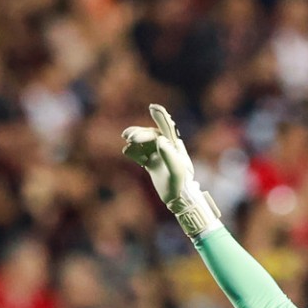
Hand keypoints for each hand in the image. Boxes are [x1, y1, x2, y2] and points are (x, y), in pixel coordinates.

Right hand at [122, 104, 221, 237]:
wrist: (179, 200)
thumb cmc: (181, 185)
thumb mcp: (176, 171)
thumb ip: (169, 155)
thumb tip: (159, 140)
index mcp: (175, 146)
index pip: (167, 128)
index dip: (160, 117)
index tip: (152, 107)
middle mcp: (167, 149)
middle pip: (151, 135)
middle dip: (140, 133)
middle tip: (128, 137)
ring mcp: (159, 156)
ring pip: (145, 144)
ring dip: (135, 141)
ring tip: (126, 141)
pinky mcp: (153, 165)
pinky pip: (141, 155)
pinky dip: (133, 153)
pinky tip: (126, 151)